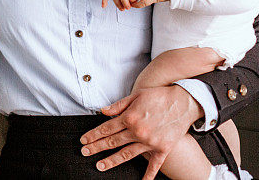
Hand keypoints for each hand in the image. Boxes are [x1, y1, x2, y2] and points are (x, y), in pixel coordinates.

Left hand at [79, 85, 202, 179]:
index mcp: (129, 118)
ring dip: (111, 161)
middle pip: (112, 142)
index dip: (93, 135)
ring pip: (126, 154)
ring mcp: (150, 142)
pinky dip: (148, 174)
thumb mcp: (135, 95)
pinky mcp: (162, 149)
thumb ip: (118, 105)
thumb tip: (103, 111)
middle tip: (85, 152)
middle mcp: (137, 132)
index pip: (105, 128)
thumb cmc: (159, 96)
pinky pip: (153, 164)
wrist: (184, 102)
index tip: (84, 140)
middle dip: (96, 147)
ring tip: (100, 165)